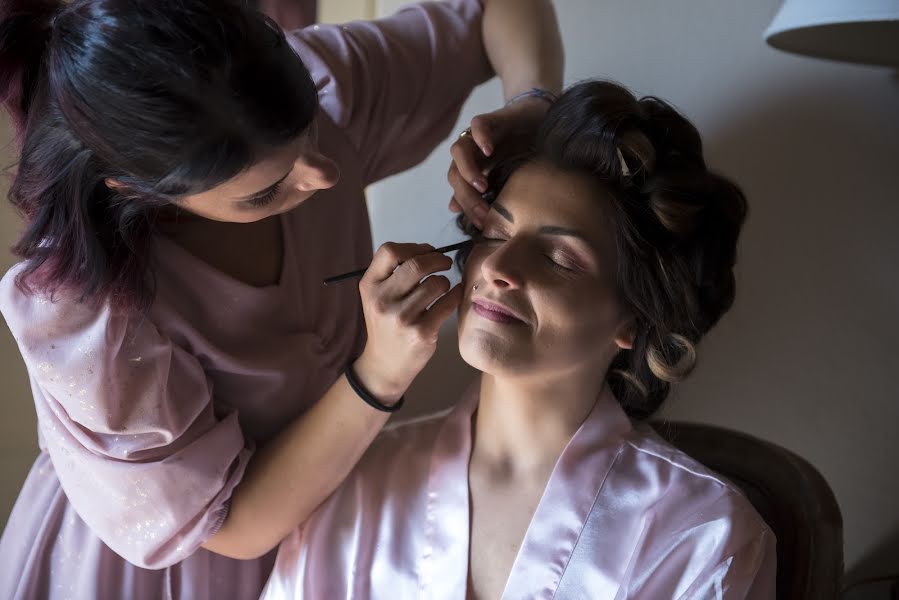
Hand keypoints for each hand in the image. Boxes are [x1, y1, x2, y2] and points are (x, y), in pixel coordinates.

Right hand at [354, 243, 461, 403]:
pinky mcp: (421, 332)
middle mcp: (382, 300)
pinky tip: (453, 296)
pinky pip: (448, 303)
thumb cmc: (386, 324)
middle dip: (437, 259)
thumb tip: (429, 250)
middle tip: (445, 263)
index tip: (427, 251)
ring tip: (442, 288)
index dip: (413, 247)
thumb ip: (394, 272)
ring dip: (445, 281)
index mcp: (369, 286)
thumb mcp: (377, 296)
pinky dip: (455, 295)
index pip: (389, 251)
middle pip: (417, 265)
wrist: (384, 365)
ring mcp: (401, 318)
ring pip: (436, 284)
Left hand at [447, 97, 550, 228]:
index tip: (483, 224)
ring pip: (458, 151)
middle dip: (466, 196)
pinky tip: (488, 150)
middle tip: (483, 212)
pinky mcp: (491, 119)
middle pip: (455, 175)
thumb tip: (451, 208)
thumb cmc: (522, 150)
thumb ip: (482, 193)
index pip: (459, 191)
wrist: (538, 120)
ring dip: (467, 170)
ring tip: (483, 186)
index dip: (467, 208)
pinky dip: (480, 137)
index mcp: (471, 169)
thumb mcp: (505, 176)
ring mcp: (478, 136)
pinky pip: (477, 125)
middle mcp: (471, 153)